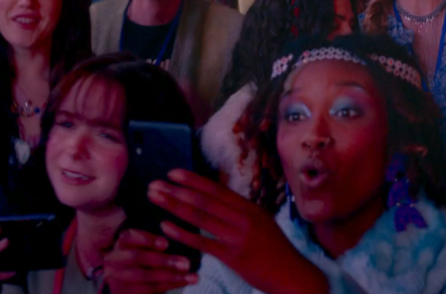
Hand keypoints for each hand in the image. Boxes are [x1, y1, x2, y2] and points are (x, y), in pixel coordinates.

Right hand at [102, 228, 197, 293]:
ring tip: (191, 276)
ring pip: (144, 278)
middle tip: (186, 263)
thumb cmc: (143, 253)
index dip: (147, 240)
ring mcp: (117, 279)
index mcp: (122, 242)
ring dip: (170, 277)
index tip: (166, 244)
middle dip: (163, 261)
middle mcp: (115, 259)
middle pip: (138, 259)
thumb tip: (176, 236)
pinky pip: (147, 290)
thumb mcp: (146, 243)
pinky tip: (182, 282)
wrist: (125, 278)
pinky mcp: (123, 293)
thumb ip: (157, 240)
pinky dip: (168, 286)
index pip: (130, 237)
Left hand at [146, 169, 318, 291]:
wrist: (291, 273)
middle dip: (178, 190)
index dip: (193, 180)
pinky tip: (166, 227)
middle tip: (155, 184)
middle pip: (205, 200)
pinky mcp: (232, 256)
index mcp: (249, 207)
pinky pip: (203, 243)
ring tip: (156, 199)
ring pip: (201, 217)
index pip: (216, 189)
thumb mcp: (261, 223)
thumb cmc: (274, 250)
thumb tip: (219, 201)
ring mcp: (237, 236)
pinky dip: (183, 234)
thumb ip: (240, 212)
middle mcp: (243, 217)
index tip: (174, 172)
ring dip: (175, 206)